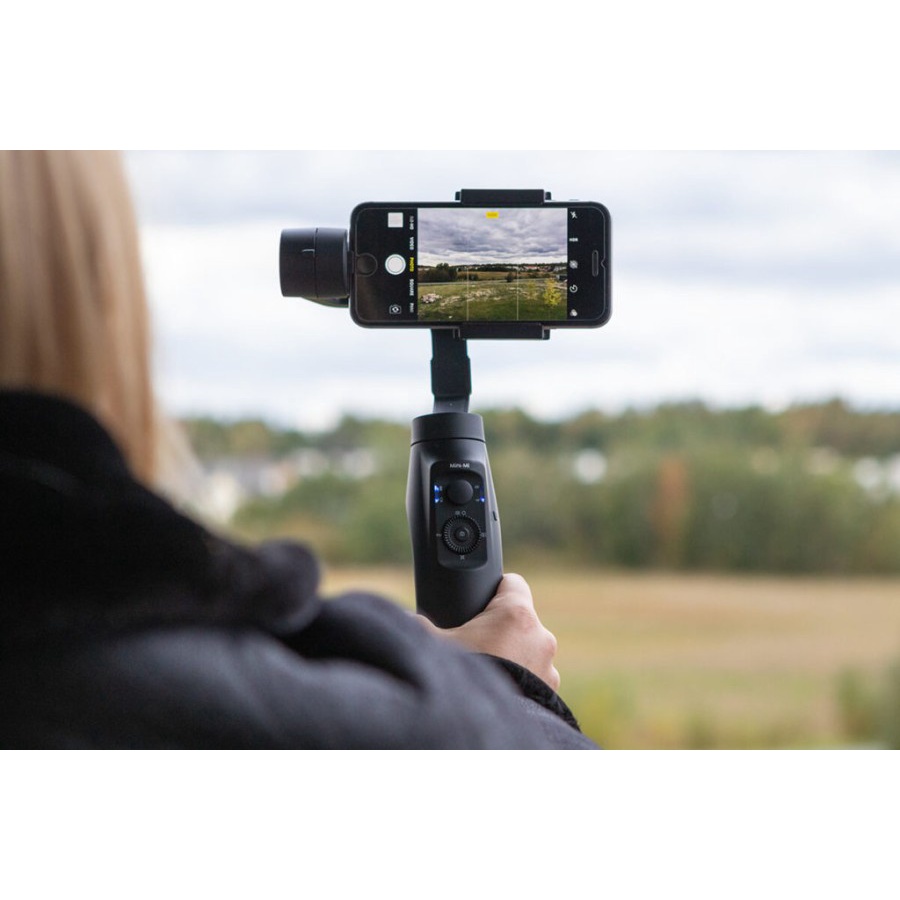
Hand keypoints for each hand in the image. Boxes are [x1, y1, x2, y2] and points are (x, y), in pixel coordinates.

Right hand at [418, 573, 559, 690]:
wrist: (481, 733)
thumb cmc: (461, 683)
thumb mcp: (432, 646)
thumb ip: (419, 625)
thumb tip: (404, 618)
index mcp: (515, 615)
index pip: (514, 582)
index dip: (496, 589)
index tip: (481, 601)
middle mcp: (540, 636)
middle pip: (520, 618)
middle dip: (500, 628)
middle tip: (476, 642)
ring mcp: (549, 666)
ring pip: (529, 648)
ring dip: (514, 655)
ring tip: (489, 669)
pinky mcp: (550, 692)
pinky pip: (536, 676)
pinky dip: (521, 680)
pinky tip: (501, 689)